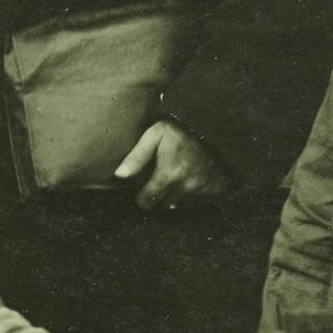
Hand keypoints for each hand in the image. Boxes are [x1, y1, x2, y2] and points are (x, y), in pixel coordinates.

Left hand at [115, 120, 231, 212]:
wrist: (214, 127)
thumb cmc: (180, 131)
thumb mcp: (154, 135)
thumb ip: (136, 156)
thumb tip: (119, 175)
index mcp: (168, 175)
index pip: (146, 201)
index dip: (141, 197)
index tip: (141, 190)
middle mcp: (185, 187)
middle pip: (162, 205)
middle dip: (156, 197)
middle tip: (156, 183)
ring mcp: (201, 190)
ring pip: (178, 205)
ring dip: (173, 197)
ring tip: (173, 180)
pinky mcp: (214, 190)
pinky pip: (196, 201)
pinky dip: (190, 195)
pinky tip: (188, 181)